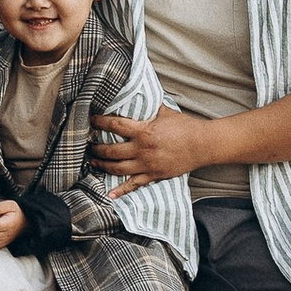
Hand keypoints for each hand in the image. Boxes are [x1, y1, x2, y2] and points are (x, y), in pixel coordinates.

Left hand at [90, 105, 213, 196]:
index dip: (100, 123)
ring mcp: (147, 165)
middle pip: (111, 151)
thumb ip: (149, 107)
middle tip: (89, 145)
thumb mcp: (164, 112)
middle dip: (97, 148)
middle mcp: (142, 150)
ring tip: (93, 162)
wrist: (202, 145)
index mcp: (143, 131)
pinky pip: (133, 185)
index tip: (91, 121)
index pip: (115, 126)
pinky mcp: (153, 175)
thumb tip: (138, 96)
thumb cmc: (185, 127)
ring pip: (117, 168)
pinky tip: (110, 194)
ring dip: (103, 165)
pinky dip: (120, 191)